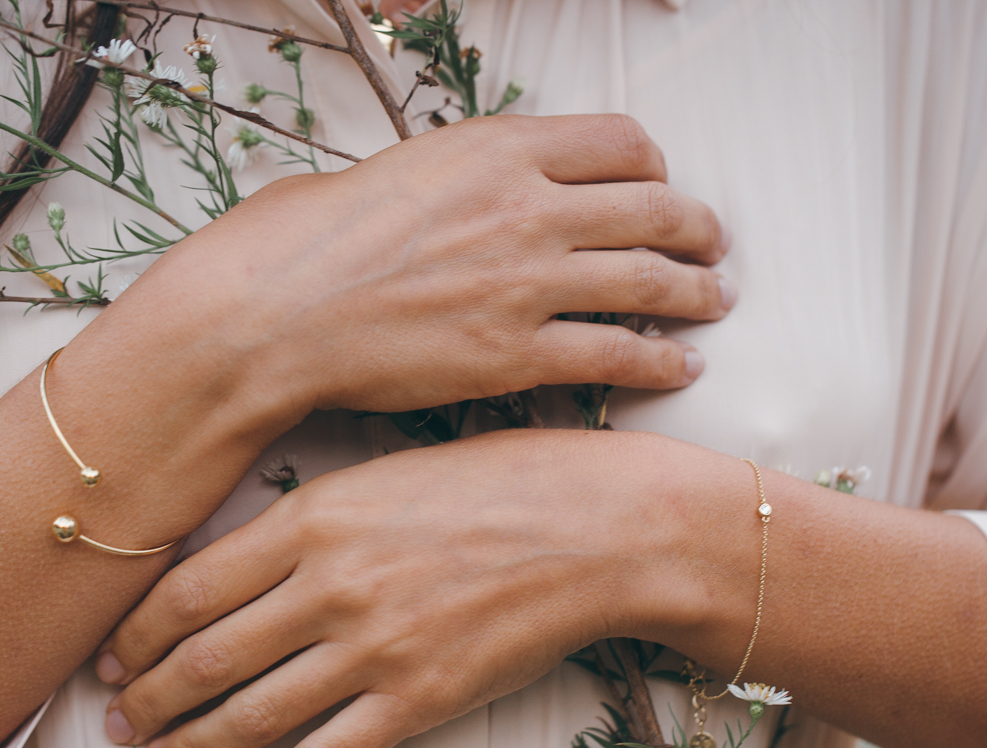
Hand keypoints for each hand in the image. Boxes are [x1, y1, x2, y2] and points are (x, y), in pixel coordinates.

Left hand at [96, 429, 722, 747]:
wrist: (597, 526)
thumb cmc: (498, 483)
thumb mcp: (385, 474)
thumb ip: (309, 520)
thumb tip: (237, 565)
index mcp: (314, 518)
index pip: (188, 589)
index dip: (136, 635)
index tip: (114, 658)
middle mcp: (328, 586)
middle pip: (204, 660)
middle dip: (148, 701)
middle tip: (121, 722)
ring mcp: (373, 648)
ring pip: (251, 716)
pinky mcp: (419, 700)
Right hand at [118, 113, 732, 420]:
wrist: (272, 315)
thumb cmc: (309, 240)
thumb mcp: (395, 169)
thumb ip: (462, 171)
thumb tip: (477, 184)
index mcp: (498, 148)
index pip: (623, 141)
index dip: (657, 165)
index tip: (659, 185)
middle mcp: (527, 207)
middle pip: (657, 208)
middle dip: (698, 228)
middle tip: (712, 246)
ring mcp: (527, 284)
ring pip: (651, 283)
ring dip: (696, 294)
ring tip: (714, 303)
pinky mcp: (516, 355)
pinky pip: (617, 355)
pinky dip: (662, 361)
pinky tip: (681, 366)